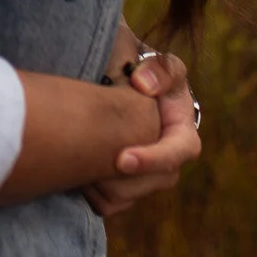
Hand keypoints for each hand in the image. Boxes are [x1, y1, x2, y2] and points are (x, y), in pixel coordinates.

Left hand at [81, 39, 199, 216]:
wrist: (100, 72)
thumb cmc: (127, 58)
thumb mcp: (147, 54)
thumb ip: (158, 66)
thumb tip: (144, 86)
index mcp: (179, 123)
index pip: (182, 150)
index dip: (156, 159)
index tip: (123, 160)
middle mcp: (166, 152)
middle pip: (157, 181)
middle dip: (125, 182)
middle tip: (91, 175)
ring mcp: (145, 170)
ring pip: (132, 196)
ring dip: (106, 189)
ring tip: (78, 172)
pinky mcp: (121, 181)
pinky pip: (112, 202)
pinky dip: (94, 195)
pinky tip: (74, 177)